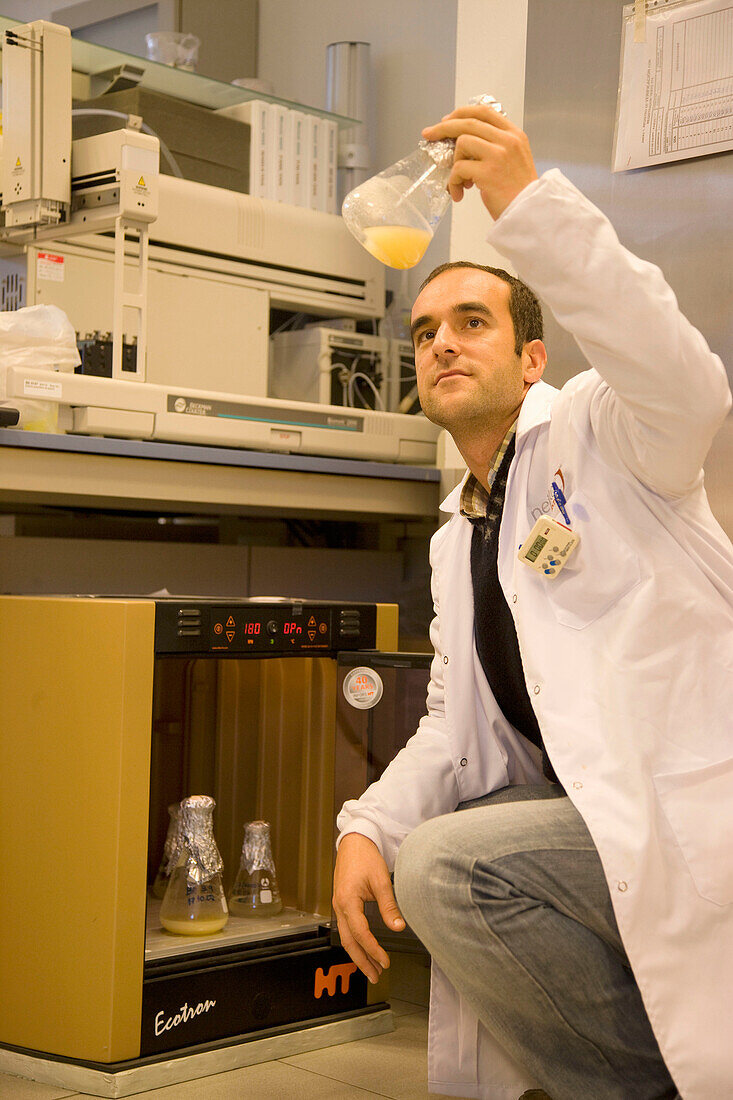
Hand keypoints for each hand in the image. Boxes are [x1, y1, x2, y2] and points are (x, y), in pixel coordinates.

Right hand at [332, 832, 404, 982]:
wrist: (354, 841)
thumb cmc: (365, 856)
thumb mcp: (381, 881)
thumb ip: (389, 906)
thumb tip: (398, 927)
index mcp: (347, 901)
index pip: (360, 934)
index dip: (373, 950)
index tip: (385, 962)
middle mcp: (339, 905)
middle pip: (349, 941)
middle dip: (361, 961)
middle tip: (375, 975)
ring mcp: (338, 904)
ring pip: (346, 936)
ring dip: (358, 954)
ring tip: (371, 968)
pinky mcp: (342, 902)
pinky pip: (346, 928)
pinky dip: (355, 942)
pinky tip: (363, 948)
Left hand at [421, 104, 538, 219]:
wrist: (529, 213)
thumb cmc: (518, 193)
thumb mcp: (514, 159)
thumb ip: (495, 146)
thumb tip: (464, 143)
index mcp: (514, 134)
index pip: (484, 112)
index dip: (462, 112)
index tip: (447, 120)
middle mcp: (508, 140)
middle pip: (468, 122)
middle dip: (443, 128)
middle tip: (429, 135)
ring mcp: (498, 154)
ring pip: (462, 143)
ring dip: (454, 163)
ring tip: (460, 182)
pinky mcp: (488, 172)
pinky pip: (458, 168)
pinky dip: (453, 182)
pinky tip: (459, 194)